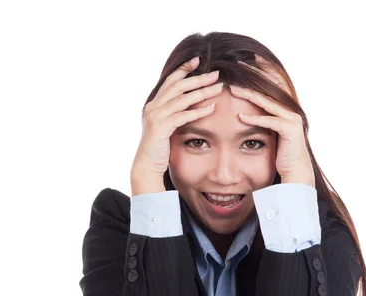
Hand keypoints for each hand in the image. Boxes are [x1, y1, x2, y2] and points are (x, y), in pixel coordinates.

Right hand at [131, 57, 224, 195]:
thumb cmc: (159, 146)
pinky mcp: (162, 128)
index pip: (170, 80)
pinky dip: (198, 111)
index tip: (198, 60)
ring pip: (182, 99)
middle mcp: (154, 106)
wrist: (146, 164)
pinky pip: (183, 116)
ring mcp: (157, 116)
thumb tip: (189, 103)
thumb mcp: (166, 125)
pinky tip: (211, 108)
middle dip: (198, 78)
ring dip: (202, 92)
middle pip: (178, 86)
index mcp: (155, 103)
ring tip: (218, 88)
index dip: (183, 69)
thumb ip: (174, 113)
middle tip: (216, 74)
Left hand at [229, 54, 314, 187]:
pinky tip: (240, 117)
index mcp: (286, 107)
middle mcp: (291, 109)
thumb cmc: (279, 153)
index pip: (274, 81)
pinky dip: (254, 119)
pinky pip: (269, 121)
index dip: (264, 68)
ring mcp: (292, 118)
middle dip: (255, 74)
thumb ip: (263, 117)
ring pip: (267, 102)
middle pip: (271, 86)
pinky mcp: (289, 130)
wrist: (294, 171)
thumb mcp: (270, 131)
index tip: (249, 58)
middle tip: (238, 63)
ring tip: (232, 90)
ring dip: (249, 95)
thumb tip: (245, 109)